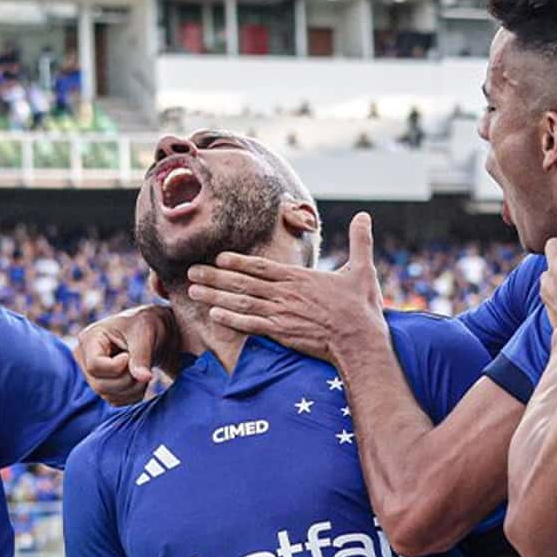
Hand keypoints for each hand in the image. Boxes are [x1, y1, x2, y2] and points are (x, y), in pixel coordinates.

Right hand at [74, 305, 180, 405]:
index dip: (116, 367)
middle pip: (99, 385)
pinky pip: (115, 401)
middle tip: (143, 366)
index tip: (130, 356)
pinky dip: (132, 394)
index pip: (95, 365)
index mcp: (89, 338)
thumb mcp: (145, 333)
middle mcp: (84, 358)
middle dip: (128, 380)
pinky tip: (139, 378)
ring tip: (143, 369)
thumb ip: (142, 355)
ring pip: (108, 395)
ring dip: (133, 388)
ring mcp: (91, 374)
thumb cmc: (144, 324)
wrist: (149, 332)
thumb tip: (143, 378)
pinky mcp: (102, 386)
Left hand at [186, 212, 386, 361]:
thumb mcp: (363, 269)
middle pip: (243, 282)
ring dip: (215, 295)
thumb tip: (365, 216)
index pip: (262, 266)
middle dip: (215, 276)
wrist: (361, 341)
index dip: (238, 261)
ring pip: (241, 301)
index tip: (219, 257)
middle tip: (192, 271)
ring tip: (193, 291)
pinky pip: (251, 325)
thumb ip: (359, 241)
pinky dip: (231, 319)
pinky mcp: (282, 333)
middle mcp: (286, 293)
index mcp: (300, 278)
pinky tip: (214, 314)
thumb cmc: (362, 307)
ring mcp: (282, 314)